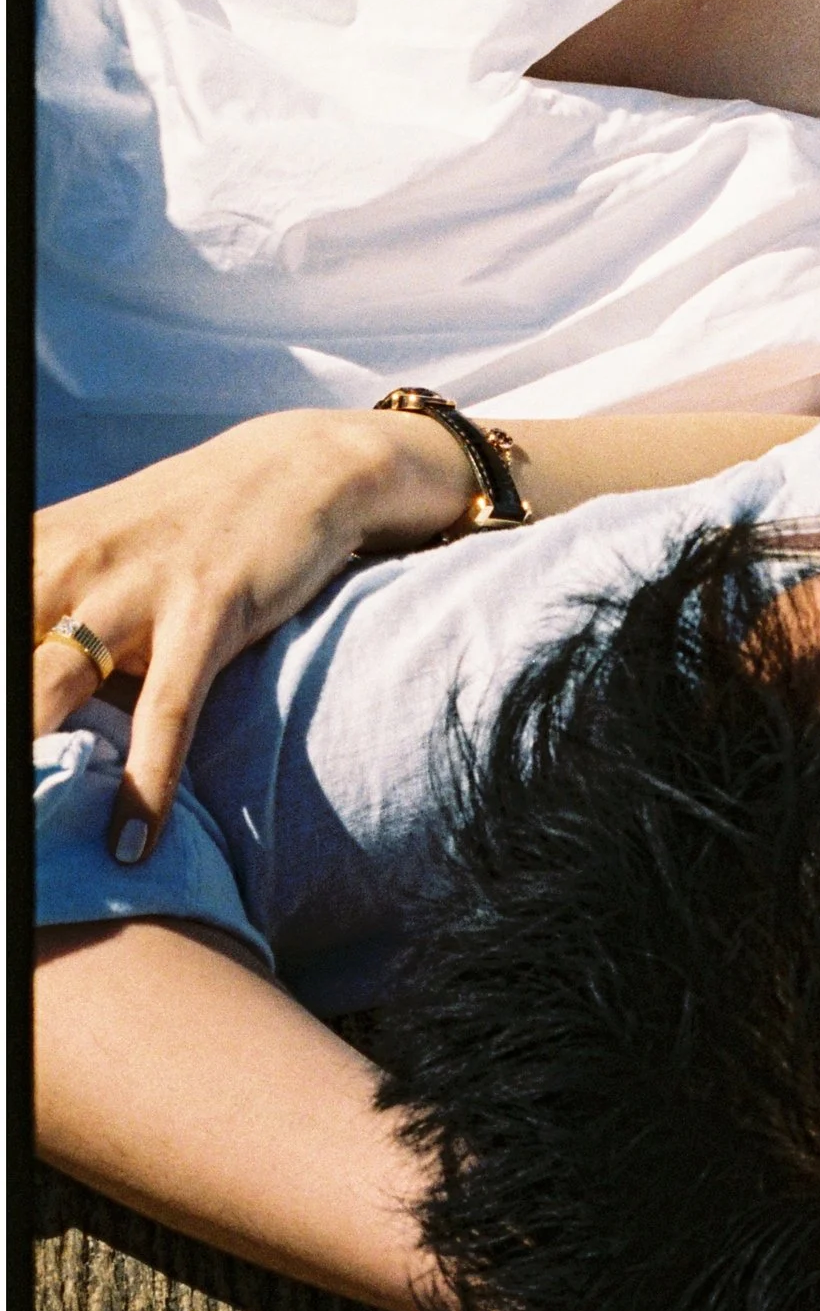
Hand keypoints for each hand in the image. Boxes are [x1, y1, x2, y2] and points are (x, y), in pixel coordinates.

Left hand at [32, 410, 471, 862]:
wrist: (298, 467)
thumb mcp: (91, 543)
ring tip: (25, 837)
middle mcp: (73, 562)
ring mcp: (140, 587)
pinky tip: (129, 842)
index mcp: (35, 547)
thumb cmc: (181, 522)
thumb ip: (39, 603)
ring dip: (28, 762)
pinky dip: (145, 783)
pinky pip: (166, 712)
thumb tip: (22, 699)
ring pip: (52, 687)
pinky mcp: (209, 610)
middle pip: (0, 665)